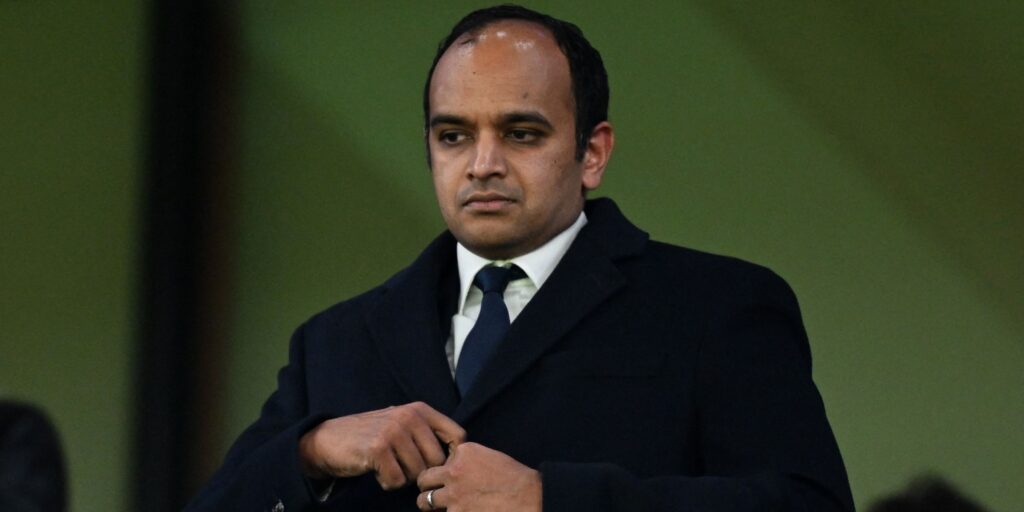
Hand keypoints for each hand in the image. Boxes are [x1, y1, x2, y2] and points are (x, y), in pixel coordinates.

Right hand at [298, 401, 465, 489]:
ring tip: (388, 466)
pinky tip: (377, 471)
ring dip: (403, 478)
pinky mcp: (378, 449)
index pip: (458, 435)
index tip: (440, 467)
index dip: (453, 457)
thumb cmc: (372, 435)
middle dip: (423, 471)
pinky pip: (397, 481)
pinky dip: (387, 483)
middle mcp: (410, 416)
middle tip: (404, 468)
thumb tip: (461, 454)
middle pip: (438, 460)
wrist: (329, 439)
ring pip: (418, 473)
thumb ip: (427, 432)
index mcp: (420, 410)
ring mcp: (394, 432)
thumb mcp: (402, 423)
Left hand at [416, 442, 541, 511]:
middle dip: (427, 486)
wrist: (529, 498)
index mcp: (464, 453)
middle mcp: (454, 472)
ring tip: (437, 508)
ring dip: (430, 505)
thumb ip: (467, 461)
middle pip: (424, 479)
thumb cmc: (515, 479)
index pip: (439, 461)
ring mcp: (453, 495)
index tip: (450, 478)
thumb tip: (452, 470)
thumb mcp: (489, 457)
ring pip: (424, 502)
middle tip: (433, 493)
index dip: (443, 471)